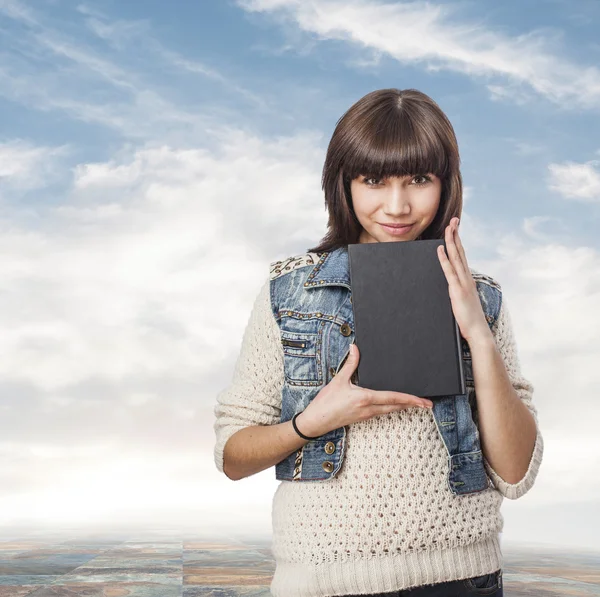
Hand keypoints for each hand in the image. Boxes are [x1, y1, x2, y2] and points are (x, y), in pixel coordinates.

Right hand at [295, 343, 433, 437]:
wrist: (316, 422)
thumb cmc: (326, 402)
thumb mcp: (338, 380)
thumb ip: (350, 364)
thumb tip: (355, 347)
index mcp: (366, 398)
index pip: (393, 398)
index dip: (410, 399)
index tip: (423, 401)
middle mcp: (369, 409)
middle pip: (396, 407)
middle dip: (413, 405)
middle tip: (428, 404)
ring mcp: (366, 415)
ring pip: (390, 410)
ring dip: (404, 407)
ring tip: (416, 403)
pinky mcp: (362, 417)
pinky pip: (382, 412)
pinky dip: (392, 408)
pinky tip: (394, 405)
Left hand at [437, 217, 491, 342]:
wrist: (478, 331)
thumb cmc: (469, 318)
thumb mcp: (462, 300)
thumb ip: (457, 291)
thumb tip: (451, 287)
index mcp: (467, 278)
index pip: (462, 255)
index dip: (458, 241)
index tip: (455, 228)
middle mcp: (466, 277)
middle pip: (460, 251)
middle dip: (456, 234)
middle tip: (454, 219)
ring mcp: (462, 283)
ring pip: (456, 257)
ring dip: (451, 241)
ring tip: (448, 227)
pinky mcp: (457, 290)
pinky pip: (449, 272)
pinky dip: (444, 259)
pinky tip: (440, 249)